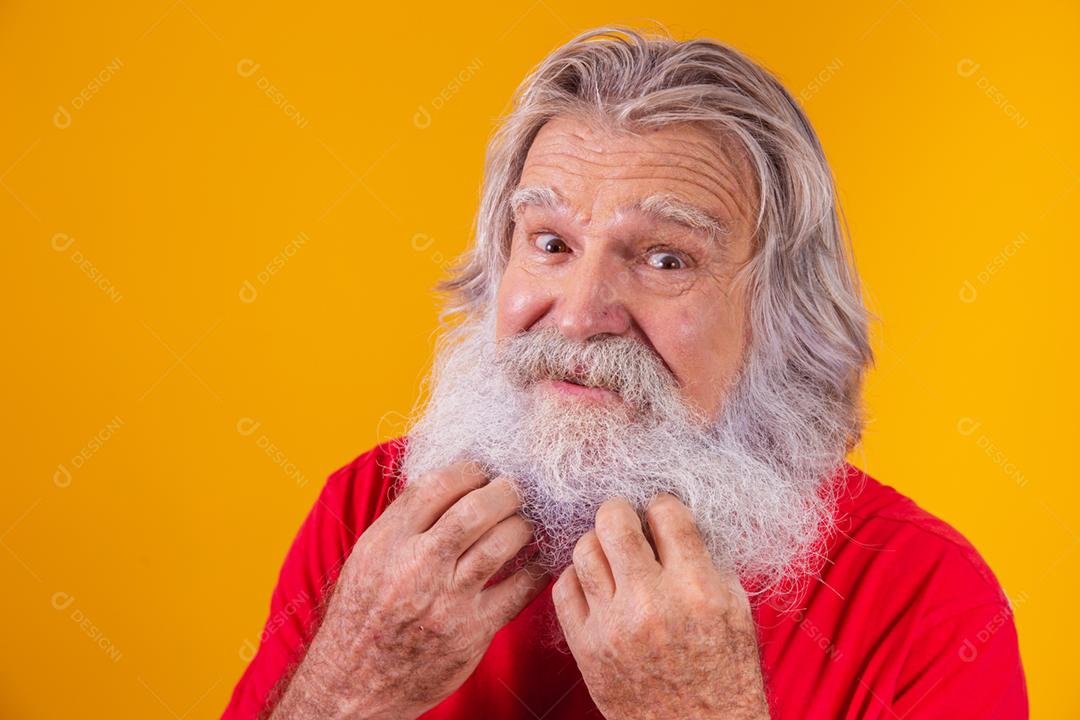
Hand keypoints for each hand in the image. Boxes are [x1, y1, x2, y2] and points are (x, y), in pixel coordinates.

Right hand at [271, 461, 550, 719]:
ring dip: (523, 526)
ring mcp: (447, 600)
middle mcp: (417, 566)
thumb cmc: (363, 614)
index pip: (437, 487)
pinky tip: (539, 558)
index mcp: (387, 542)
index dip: (469, 470)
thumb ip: (405, 520)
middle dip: (505, 491)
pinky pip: (521, 588)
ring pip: (503, 543)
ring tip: (524, 524)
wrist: (355, 683)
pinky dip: (537, 567)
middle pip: (477, 510)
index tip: (482, 471)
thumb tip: (450, 481)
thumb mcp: (368, 557)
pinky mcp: (473, 631)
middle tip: (515, 490)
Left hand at [551, 493, 769, 719]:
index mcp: (696, 588)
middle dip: (619, 511)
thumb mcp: (735, 608)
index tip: (660, 512)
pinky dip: (577, 577)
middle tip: (627, 520)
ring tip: (612, 554)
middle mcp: (650, 603)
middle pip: (612, 521)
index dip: (662, 505)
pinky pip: (563, 589)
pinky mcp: (586, 648)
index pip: (665, 512)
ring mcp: (612, 626)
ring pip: (582, 549)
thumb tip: (673, 519)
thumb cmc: (724, 671)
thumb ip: (706, 559)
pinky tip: (596, 583)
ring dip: (598, 543)